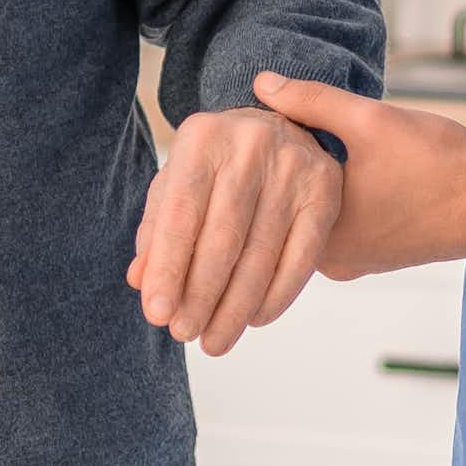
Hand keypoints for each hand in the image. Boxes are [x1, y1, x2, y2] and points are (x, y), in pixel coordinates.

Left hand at [126, 105, 341, 354]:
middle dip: (200, 295)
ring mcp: (293, 167)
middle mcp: (250, 145)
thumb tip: (140, 281)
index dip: (166, 268)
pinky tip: (253, 319)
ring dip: (235, 308)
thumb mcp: (178, 181)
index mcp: (202, 137)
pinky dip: (275, 297)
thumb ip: (157, 229)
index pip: (179, 213)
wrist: (274, 126)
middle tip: (184, 334)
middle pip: (222, 238)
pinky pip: (300, 258)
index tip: (156, 314)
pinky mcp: (325, 191)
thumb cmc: (215, 165)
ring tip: (214, 340)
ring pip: (260, 255)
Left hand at [251, 74, 465, 276]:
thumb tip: (262, 83)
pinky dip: (335, 198)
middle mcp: (331, 261)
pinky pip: (337, 226)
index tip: (272, 121)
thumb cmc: (436, 162)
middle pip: (288, 204)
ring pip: (312, 214)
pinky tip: (345, 168)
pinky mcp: (373, 259)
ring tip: (319, 142)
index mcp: (321, 233)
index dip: (270, 149)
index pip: (269, 189)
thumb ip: (311, 101)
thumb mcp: (368, 120)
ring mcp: (353, 263)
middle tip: (293, 127)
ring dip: (314, 182)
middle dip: (290, 166)